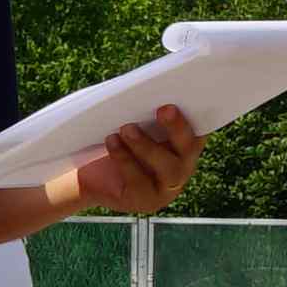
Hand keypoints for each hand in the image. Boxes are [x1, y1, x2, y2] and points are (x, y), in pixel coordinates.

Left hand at [65, 104, 199, 221]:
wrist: (87, 175)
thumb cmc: (113, 139)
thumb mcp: (130, 120)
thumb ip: (143, 108)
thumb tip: (147, 84)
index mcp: (183, 143)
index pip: (199, 129)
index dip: (198, 116)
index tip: (189, 99)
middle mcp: (182, 167)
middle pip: (189, 149)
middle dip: (178, 128)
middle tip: (164, 109)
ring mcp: (167, 188)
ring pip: (169, 169)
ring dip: (147, 146)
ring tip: (126, 128)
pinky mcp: (146, 201)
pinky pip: (140, 181)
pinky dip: (125, 159)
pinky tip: (112, 141)